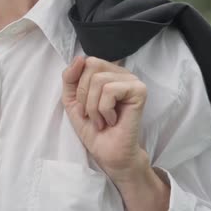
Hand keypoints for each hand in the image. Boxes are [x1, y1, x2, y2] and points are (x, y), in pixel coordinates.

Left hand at [61, 55, 148, 184]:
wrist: (108, 153)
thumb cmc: (93, 129)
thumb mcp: (72, 100)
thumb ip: (70, 78)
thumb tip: (80, 58)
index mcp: (107, 72)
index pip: (85, 61)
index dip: (78, 85)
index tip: (84, 107)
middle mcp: (121, 72)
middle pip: (91, 65)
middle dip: (84, 95)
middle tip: (91, 115)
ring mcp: (132, 80)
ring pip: (99, 79)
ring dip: (94, 106)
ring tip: (101, 120)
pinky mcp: (139, 90)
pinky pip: (110, 90)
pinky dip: (105, 109)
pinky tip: (113, 120)